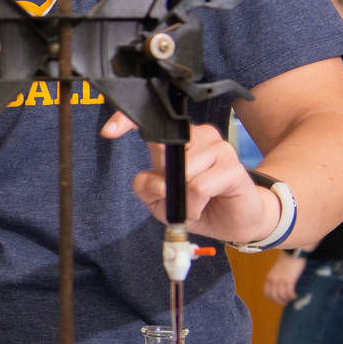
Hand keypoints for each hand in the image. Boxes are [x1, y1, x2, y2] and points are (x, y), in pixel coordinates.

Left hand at [100, 113, 277, 244]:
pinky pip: (199, 187)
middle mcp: (197, 136)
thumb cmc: (197, 205)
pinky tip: (203, 205)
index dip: (127, 122)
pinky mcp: (232, 165)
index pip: (151, 123)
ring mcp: (217, 147)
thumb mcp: (160, 202)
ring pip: (182, 172)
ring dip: (182, 199)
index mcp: (175, 140)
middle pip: (162, 149)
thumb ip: (146, 187)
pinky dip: (194, 204)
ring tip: (194, 203)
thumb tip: (158, 182)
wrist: (233, 221)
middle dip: (163, 181)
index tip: (109, 131)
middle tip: (176, 196)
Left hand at [264, 254, 307, 303]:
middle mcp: (273, 280)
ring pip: (282, 296)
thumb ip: (276, 278)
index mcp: (269, 277)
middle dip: (280, 301)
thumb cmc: (287, 261)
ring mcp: (281, 280)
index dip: (272, 299)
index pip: (267, 292)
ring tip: (291, 299)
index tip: (278, 301)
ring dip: (287, 300)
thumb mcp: (277, 270)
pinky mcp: (289, 280)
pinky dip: (292, 296)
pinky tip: (295, 296)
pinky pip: (289, 293)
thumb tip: (280, 288)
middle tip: (286, 302)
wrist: (292, 254)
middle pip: (274, 296)